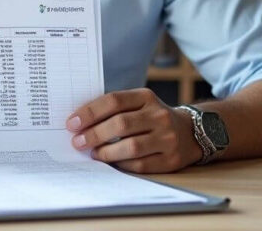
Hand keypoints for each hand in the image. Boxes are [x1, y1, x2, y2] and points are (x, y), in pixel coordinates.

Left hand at [66, 88, 202, 172]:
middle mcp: (159, 115)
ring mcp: (167, 138)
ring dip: (106, 152)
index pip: (114, 100)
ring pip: (131, 147)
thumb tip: (80, 122)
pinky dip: (122, 164)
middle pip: (120, 124)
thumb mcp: (138, 104)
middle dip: (94, 134)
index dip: (90, 112)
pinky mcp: (170, 159)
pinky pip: (140, 165)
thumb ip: (113, 109)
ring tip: (93, 153)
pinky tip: (112, 162)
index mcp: (146, 97)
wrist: (190, 132)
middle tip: (78, 142)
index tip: (72, 123)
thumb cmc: (152, 117)